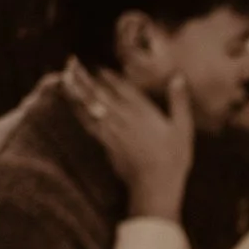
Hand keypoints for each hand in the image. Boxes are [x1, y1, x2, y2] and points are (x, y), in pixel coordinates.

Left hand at [63, 58, 192, 220]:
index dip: (108, 76)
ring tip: (65, 77)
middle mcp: (124, 117)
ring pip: (90, 105)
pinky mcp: (104, 142)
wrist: (154, 186)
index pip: (122, 88)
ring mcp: (111, 130)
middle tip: (70, 62)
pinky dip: (78, 111)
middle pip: (100, 93)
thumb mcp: (183, 129)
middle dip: (85, 77)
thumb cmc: (173, 158)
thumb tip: (177, 77)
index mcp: (143, 111)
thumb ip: (178, 102)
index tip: (98, 66)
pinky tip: (71, 104)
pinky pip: (88, 122)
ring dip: (76, 90)